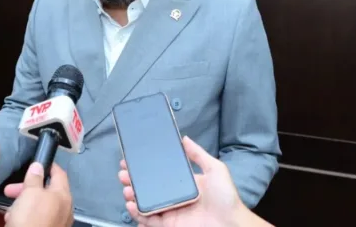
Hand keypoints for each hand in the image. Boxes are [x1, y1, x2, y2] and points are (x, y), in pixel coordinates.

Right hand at [3, 162, 72, 226]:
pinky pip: (36, 220)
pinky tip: (13, 221)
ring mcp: (57, 222)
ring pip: (38, 206)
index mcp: (63, 196)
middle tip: (11, 190)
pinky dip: (25, 217)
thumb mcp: (30, 193)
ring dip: (22, 204)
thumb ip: (35, 178)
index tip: (37, 163)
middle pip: (46, 191)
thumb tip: (38, 166)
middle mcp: (63, 209)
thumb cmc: (31, 220)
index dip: (47, 166)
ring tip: (10, 211)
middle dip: (26, 189)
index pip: (59, 174)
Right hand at [119, 136, 245, 226]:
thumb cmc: (227, 198)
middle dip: (134, 181)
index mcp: (184, 184)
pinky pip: (149, 220)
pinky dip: (137, 214)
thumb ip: (199, 154)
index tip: (133, 161)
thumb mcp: (215, 169)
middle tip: (124, 174)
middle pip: (149, 189)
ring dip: (133, 196)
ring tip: (126, 189)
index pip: (160, 175)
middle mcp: (175, 198)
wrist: (231, 223)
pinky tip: (131, 205)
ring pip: (145, 203)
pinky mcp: (169, 225)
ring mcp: (171, 212)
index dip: (146, 169)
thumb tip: (185, 138)